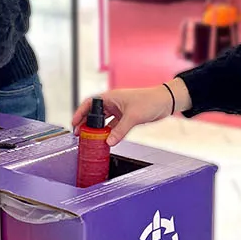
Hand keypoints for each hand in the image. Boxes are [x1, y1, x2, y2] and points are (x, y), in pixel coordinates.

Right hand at [72, 81, 186, 144]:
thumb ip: (120, 131)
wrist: (166, 102)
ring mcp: (119, 110)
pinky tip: (106, 140)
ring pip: (104, 121)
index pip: (89, 104)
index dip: (80, 113)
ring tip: (90, 139)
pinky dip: (109, 132)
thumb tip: (109, 142)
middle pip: (94, 114)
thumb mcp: (133, 116)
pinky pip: (114, 126)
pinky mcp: (126, 117)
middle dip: (86, 123)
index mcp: (110, 97)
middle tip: (80, 135)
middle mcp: (113, 103)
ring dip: (97, 129)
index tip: (74, 124)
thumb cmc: (150, 101)